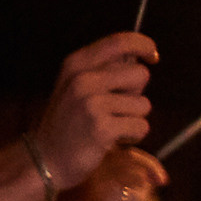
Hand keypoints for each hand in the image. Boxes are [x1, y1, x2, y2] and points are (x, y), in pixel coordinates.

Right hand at [37, 34, 155, 186]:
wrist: (47, 157)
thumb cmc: (71, 122)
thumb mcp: (78, 87)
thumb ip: (104, 71)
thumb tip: (138, 58)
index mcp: (77, 64)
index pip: (118, 43)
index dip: (142, 45)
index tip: (153, 55)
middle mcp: (83, 79)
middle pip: (140, 74)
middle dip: (137, 92)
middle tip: (117, 108)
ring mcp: (91, 103)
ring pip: (144, 104)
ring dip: (134, 118)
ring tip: (111, 125)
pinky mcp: (102, 127)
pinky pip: (141, 126)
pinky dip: (133, 136)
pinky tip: (112, 139)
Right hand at [55, 147, 163, 200]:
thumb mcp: (91, 189)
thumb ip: (117, 178)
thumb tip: (152, 178)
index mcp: (91, 163)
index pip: (130, 157)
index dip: (151, 167)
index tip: (162, 180)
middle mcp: (97, 173)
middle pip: (138, 180)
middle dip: (132, 197)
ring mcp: (104, 193)